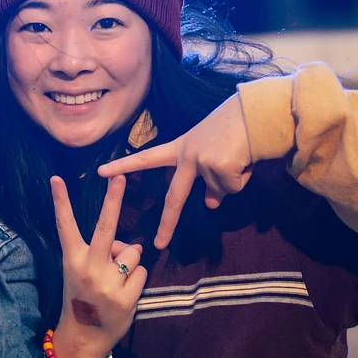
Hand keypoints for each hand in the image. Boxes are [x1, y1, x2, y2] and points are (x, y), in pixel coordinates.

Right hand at [50, 175, 146, 357]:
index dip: (61, 201)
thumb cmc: (82, 296)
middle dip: (113, 199)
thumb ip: (103, 253)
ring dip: (129, 264)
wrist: (83, 337)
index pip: (65, 225)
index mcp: (72, 259)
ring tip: (115, 282)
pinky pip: (142, 273)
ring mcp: (107, 284)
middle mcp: (88, 268)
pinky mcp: (125, 298)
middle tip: (119, 176)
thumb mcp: (81, 271)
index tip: (56, 178)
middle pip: (105, 228)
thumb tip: (131, 245)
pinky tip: (123, 293)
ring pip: (132, 253)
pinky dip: (137, 280)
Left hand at [98, 94, 251, 249]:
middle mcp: (188, 154)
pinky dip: (243, 177)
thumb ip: (207, 179)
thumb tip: (210, 204)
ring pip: (220, 190)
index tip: (100, 172)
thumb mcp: (213, 153)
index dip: (124, 166)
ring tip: (240, 155)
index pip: (147, 158)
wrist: (257, 112)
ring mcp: (202, 161)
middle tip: (158, 244)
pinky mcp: (220, 166)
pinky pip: (233, 187)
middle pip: (175, 196)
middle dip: (167, 222)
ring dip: (234, 178)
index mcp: (181, 147)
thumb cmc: (236, 129)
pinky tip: (245, 158)